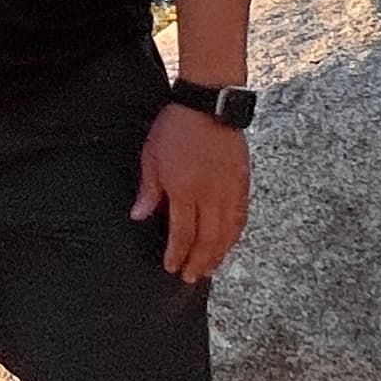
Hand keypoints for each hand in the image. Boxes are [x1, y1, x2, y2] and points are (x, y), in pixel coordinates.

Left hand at [132, 104, 249, 283]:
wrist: (209, 103)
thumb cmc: (176, 127)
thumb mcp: (152, 156)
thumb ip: (149, 190)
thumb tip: (138, 216)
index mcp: (185, 189)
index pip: (183, 233)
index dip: (178, 254)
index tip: (172, 267)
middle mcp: (210, 194)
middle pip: (208, 239)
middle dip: (199, 262)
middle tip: (192, 278)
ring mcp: (230, 189)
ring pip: (228, 232)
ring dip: (219, 254)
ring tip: (210, 268)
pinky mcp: (242, 182)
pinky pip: (241, 216)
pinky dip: (235, 234)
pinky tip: (229, 243)